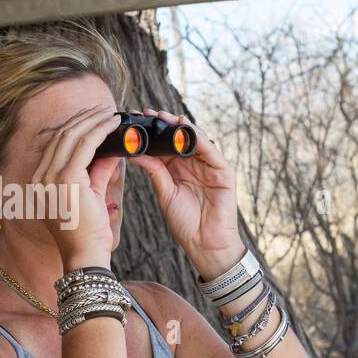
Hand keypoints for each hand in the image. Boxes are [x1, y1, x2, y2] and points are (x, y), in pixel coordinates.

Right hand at [30, 106, 122, 267]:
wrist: (85, 256)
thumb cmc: (88, 232)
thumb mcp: (91, 195)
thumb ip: (97, 171)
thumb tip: (112, 150)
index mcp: (41, 181)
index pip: (57, 144)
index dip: (77, 127)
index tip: (96, 118)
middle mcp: (41, 177)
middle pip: (62, 135)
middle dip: (86, 119)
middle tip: (106, 111)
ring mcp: (50, 177)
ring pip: (73, 136)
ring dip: (95, 121)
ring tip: (113, 115)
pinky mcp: (66, 179)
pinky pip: (85, 145)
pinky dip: (101, 131)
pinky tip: (115, 124)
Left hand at [128, 107, 243, 277]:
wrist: (204, 244)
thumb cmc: (185, 222)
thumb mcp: (164, 192)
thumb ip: (154, 170)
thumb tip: (133, 151)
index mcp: (178, 168)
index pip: (164, 144)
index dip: (150, 131)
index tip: (133, 120)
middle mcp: (194, 163)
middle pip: (179, 137)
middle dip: (163, 124)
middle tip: (145, 112)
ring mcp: (210, 165)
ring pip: (195, 139)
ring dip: (180, 127)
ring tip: (164, 117)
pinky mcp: (224, 171)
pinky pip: (211, 150)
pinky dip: (199, 138)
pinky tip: (186, 129)